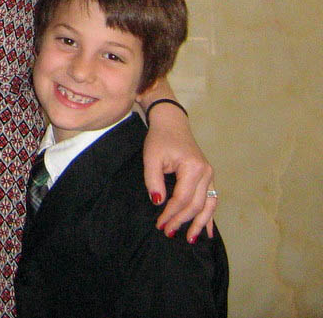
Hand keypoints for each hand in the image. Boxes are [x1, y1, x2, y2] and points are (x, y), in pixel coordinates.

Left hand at [142, 106, 215, 239]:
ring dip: (199, 223)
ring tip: (190, 239)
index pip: (182, 198)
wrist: (172, 124)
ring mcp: (210, 175)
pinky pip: (212, 199)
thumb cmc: (160, 139)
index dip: (171, 213)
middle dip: (182, 220)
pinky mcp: (208, 177)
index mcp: (193, 167)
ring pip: (209, 205)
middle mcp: (206, 173)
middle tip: (168, 232)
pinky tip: (209, 231)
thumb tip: (158, 202)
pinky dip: (210, 216)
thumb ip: (153, 180)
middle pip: (196, 204)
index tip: (160, 224)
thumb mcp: (151, 157)